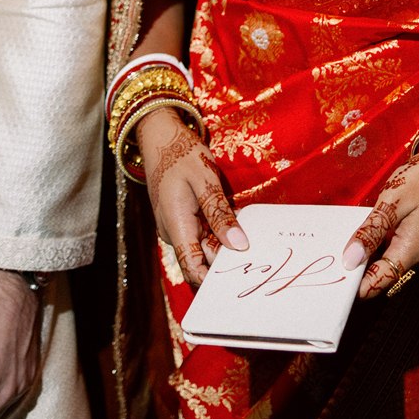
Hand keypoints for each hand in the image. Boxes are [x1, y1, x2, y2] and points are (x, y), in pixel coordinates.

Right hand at [138, 107, 247, 287]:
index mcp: (177, 226)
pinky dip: (220, 230)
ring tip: (253, 239)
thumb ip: (220, 213)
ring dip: (226, 243)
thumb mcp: (204, 179)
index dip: (215, 282)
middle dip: (228, 260)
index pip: (193, 270)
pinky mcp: (183, 218)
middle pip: (203, 260)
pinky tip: (237, 223)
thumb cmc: (181, 154)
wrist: (159, 136)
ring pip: (205, 246)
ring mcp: (178, 226)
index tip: (242, 281)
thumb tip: (239, 245)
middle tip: (259, 256)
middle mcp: (175, 232)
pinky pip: (203, 233)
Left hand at [342, 142, 418, 299]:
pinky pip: (390, 253)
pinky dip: (375, 247)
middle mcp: (415, 258)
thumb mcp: (392, 201)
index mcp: (411, 251)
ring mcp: (416, 252)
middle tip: (332, 257)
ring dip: (365, 257)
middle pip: (380, 276)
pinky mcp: (413, 243)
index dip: (356, 285)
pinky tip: (362, 236)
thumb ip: (372, 231)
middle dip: (357, 269)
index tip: (335, 279)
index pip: (379, 283)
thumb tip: (350, 259)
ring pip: (384, 264)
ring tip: (342, 246)